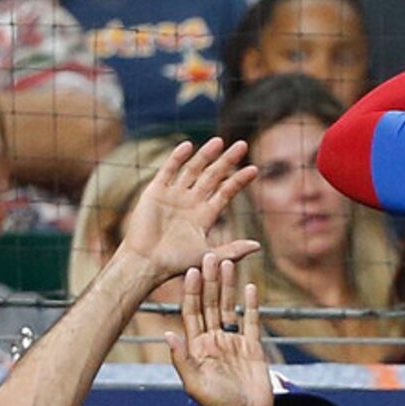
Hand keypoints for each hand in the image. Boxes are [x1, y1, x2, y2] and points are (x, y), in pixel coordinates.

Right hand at [120, 138, 259, 285]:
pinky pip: (168, 170)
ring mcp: (173, 195)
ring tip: (219, 141)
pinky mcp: (155, 191)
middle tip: (242, 145)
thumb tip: (258, 246)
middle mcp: (191, 202)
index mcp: (205, 215)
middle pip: (213, 176)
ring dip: (206, 155)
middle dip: (227, 161)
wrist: (146, 263)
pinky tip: (188, 145)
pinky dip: (177, 158)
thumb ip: (233, 250)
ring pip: (193, 169)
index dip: (239, 180)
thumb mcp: (209, 255)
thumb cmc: (176, 264)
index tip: (255, 169)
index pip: (226, 192)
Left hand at [162, 253, 273, 405]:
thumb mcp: (194, 383)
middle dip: (209, 280)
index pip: (191, 312)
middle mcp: (213, 340)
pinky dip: (250, 305)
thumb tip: (169, 333)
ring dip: (228, 286)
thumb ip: (182, 359)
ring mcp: (233, 343)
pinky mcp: (252, 348)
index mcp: (197, 346)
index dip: (190, 291)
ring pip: (229, 308)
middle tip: (209, 255)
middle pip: (210, 304)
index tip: (191, 270)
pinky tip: (249, 287)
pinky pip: (251, 322)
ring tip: (228, 264)